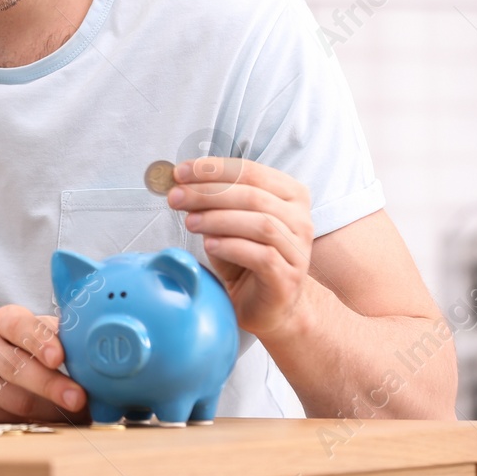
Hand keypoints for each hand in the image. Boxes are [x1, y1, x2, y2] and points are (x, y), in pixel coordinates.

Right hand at [0, 306, 87, 422]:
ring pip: (15, 401)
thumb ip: (42, 330)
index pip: (19, 326)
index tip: (58, 355)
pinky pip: (6, 420)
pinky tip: (53, 422)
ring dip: (50, 410)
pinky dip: (33, 423)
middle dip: (52, 385)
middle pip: (18, 368)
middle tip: (79, 398)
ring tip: (77, 414)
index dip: (40, 340)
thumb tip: (84, 341)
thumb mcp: (4, 325)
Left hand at [167, 156, 314, 337]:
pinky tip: (210, 245)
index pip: (250, 171)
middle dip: (208, 192)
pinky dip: (233, 246)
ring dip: (219, 219)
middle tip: (176, 197)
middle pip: (253, 195)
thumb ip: (211, 202)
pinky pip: (263, 256)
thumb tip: (180, 183)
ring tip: (190, 222)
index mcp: (289, 195)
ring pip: (261, 224)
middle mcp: (300, 219)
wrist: (266, 306)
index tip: (180, 172)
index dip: (213, 169)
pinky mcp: (288, 278)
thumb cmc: (246, 259)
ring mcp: (298, 250)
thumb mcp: (226, 223)